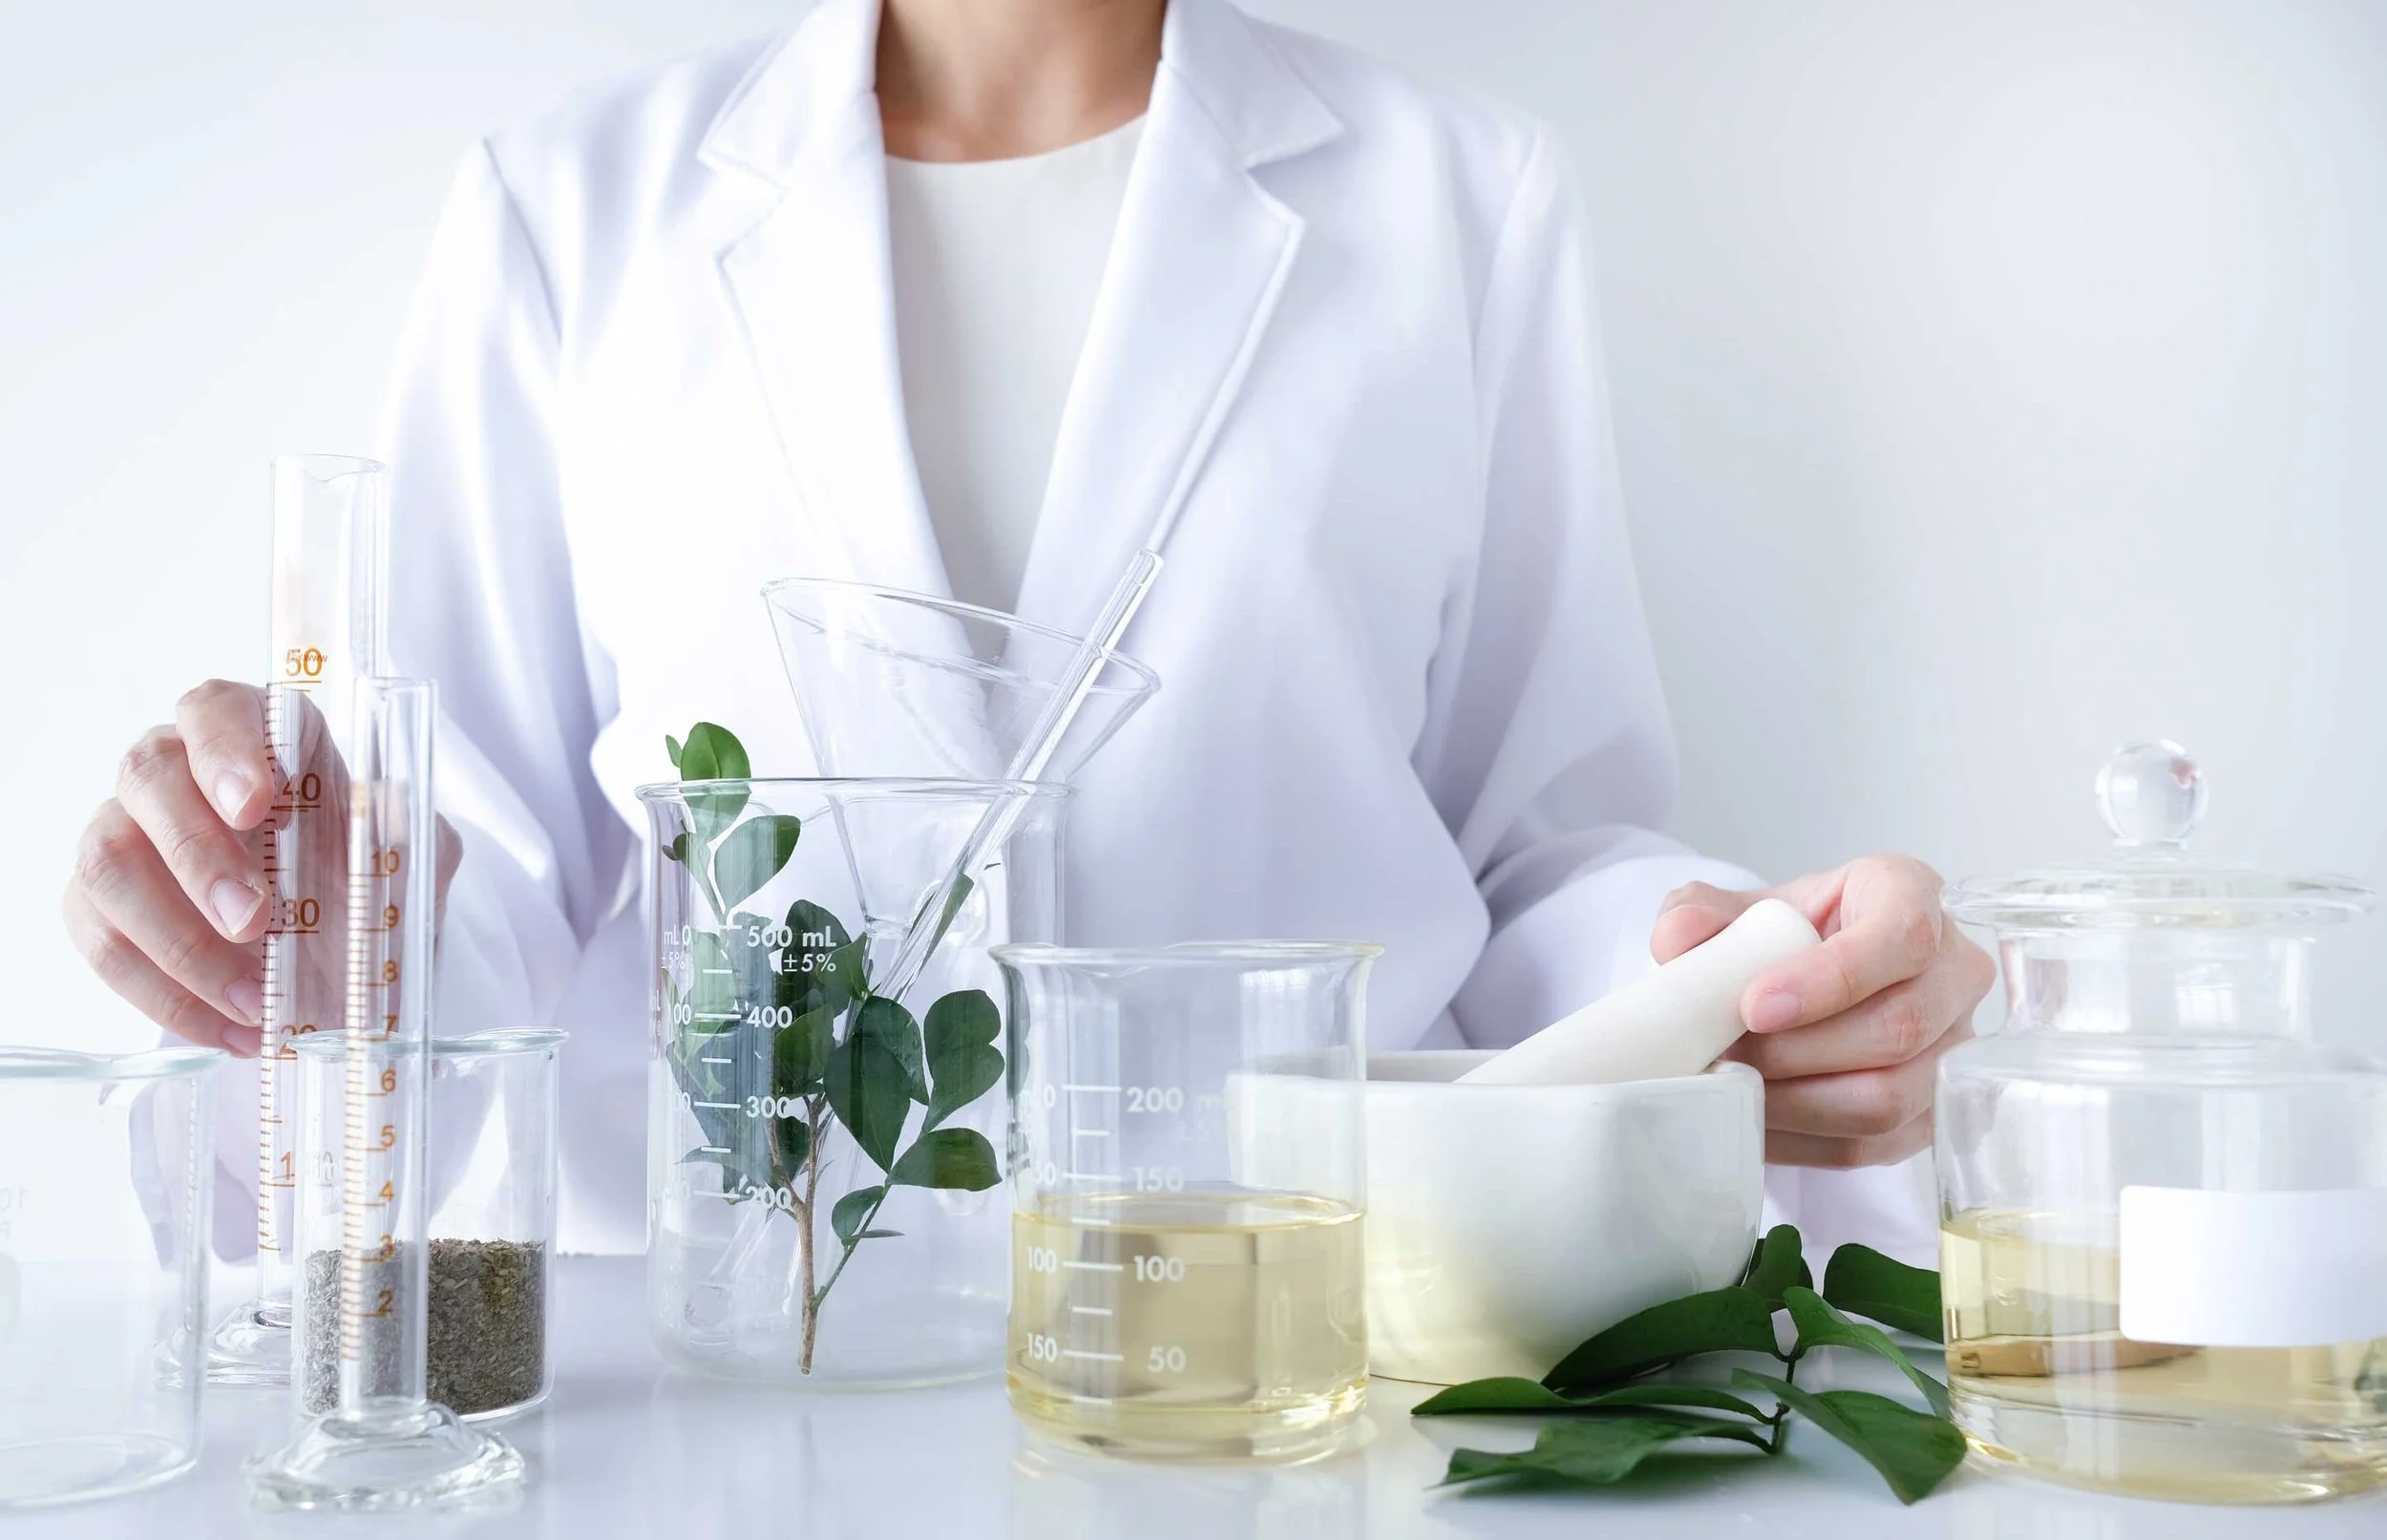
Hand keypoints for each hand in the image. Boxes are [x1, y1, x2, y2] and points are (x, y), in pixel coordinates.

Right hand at [62, 680, 459, 1055]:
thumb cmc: (364, 871)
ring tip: (253, 1001)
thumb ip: (406, 839)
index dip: (225, 747)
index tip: (254, 804)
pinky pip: (99, 941)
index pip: (217, 707)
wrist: (340, 941)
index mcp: (254, 733)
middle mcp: (174, 768)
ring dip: (177, 940)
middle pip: (146, 778)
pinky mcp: (98, 904)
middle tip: (253, 921)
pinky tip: (226, 1029)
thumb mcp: (410, 851)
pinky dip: (162, 994)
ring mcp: (124, 831)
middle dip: (197, 854)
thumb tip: (391, 842)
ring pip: (107, 863)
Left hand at [1652, 856, 1992, 1169]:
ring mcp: (1955, 1048)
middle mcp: (1955, 970)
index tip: (1754, 1006)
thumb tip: (1677, 941)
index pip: (1903, 938)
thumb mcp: (1738, 910)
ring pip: (1890, 1097)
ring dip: (1796, 1101)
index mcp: (1912, 896)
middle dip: (1798, 1051)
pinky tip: (1751, 1119)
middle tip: (1727, 1054)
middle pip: (1900, 1027)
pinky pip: (1871, 1145)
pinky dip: (1799, 1139)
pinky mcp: (1932, 1114)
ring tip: (1734, 1084)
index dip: (1832, 979)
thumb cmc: (1781, 938)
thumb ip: (1698, 914)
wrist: (1798, 981)